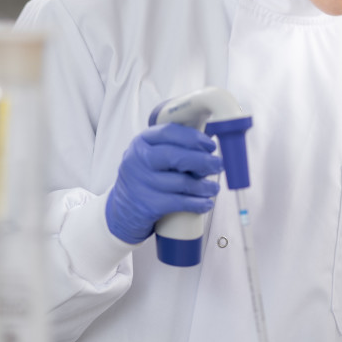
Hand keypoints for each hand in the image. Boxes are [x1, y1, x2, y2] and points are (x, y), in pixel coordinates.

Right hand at [105, 123, 223, 244]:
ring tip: (213, 188)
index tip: (210, 145)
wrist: (122, 209)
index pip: (170, 132)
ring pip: (182, 182)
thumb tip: (208, 146)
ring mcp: (142, 183)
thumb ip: (173, 147)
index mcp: (141, 142)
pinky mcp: (148, 204)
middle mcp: (138, 159)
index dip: (194, 138)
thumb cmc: (145, 178)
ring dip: (204, 186)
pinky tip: (206, 203)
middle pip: (177, 156)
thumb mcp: (150, 156)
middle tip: (218, 165)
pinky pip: (180, 202)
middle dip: (203, 161)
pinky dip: (198, 203)